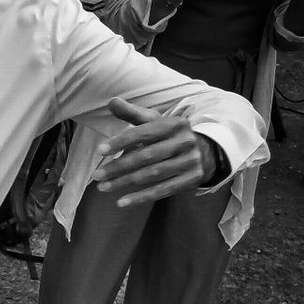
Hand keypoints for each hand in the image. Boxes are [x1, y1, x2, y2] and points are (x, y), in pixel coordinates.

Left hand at [94, 98, 215, 205]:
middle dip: (119, 166)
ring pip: (153, 175)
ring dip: (125, 183)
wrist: (206, 151)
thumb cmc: (169, 135)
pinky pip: (163, 190)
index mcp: (174, 124)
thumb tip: (112, 101)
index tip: (100, 150)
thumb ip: (133, 114)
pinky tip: (121, 202)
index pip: (144, 133)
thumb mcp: (155, 121)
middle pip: (147, 156)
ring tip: (103, 188)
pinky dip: (141, 197)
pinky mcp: (192, 179)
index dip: (121, 141)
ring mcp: (191, 161)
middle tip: (97, 175)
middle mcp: (185, 141)